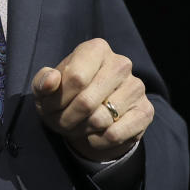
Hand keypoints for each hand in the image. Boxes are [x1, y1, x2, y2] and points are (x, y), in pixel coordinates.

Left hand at [32, 38, 153, 162]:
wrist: (90, 115)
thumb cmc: (65, 94)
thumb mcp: (46, 87)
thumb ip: (43, 81)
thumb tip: (52, 79)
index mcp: (96, 49)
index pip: (76, 78)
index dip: (58, 99)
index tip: (49, 106)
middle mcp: (121, 63)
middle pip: (86, 102)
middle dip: (66, 118)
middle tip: (60, 122)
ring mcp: (136, 86)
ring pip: (101, 120)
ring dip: (81, 130)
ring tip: (76, 125)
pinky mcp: (146, 110)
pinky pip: (116, 134)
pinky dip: (97, 140)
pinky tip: (93, 133)